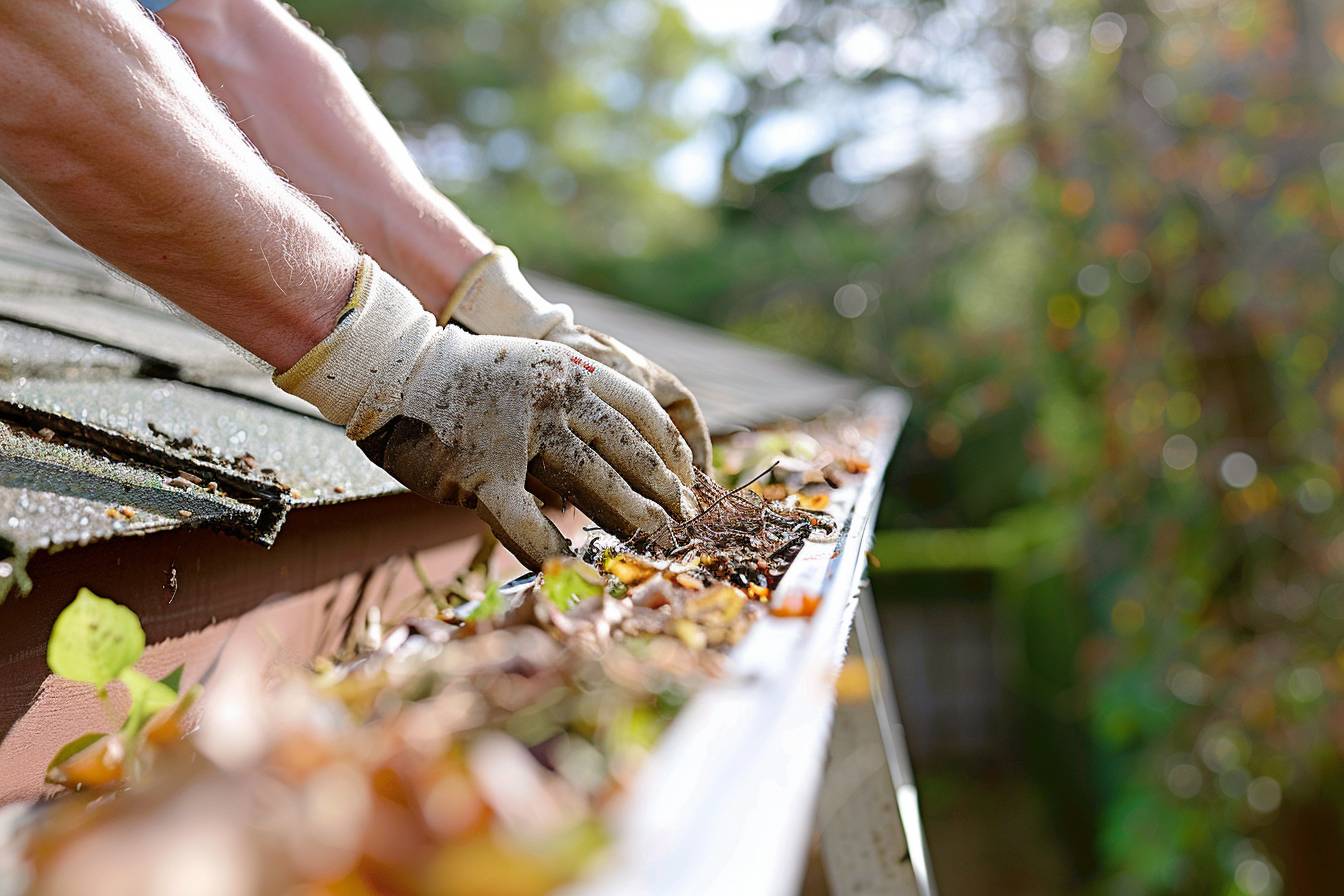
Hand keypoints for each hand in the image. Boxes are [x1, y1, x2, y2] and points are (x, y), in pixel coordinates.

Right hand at [275, 256, 697, 568]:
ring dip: (631, 519)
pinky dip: (555, 548)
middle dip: (662, 492)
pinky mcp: (484, 472)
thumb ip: (573, 406)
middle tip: (684, 525)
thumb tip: (619, 457)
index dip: (671, 452)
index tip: (687, 483)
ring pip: (594, 481)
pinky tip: (578, 567)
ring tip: (657, 545)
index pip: (642, 412)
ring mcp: (519, 433)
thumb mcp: (532, 371)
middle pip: (628, 450)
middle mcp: (555, 395)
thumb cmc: (465, 380)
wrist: (394, 371)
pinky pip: (528, 520)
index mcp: (571, 370)